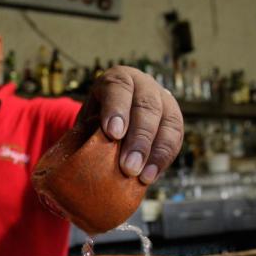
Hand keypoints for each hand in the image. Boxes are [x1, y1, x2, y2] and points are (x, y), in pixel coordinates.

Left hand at [77, 66, 183, 183]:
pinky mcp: (174, 119)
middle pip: (147, 107)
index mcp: (117, 79)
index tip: (113, 133)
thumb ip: (87, 132)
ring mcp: (163, 100)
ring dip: (155, 152)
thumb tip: (80, 162)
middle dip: (139, 139)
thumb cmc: (97, 120)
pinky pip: (175, 138)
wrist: (118, 115)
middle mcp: (144, 85)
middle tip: (128, 167)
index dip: (117, 110)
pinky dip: (163, 159)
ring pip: (168, 122)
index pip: (119, 87)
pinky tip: (150, 176)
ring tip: (141, 176)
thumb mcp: (88, 119)